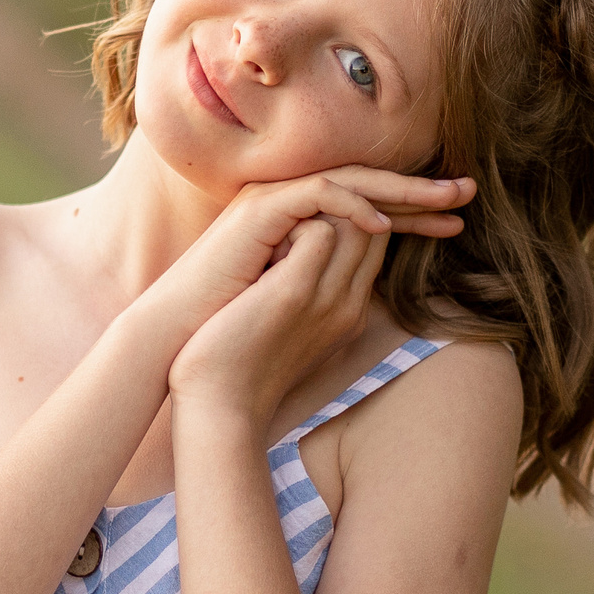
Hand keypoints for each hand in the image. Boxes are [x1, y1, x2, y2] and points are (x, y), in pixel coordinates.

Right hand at [149, 167, 472, 336]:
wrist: (185, 342)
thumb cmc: (236, 331)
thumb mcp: (301, 301)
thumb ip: (331, 280)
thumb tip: (369, 282)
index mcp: (302, 223)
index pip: (369, 207)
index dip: (415, 213)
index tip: (458, 224)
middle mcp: (289, 203)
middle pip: (367, 184)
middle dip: (420, 189)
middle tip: (467, 192)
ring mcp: (273, 202)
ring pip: (349, 179)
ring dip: (400, 189)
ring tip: (442, 199)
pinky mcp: (259, 210)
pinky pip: (316, 194)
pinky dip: (352, 204)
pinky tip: (384, 224)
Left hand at [167, 210, 388, 429]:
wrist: (218, 405)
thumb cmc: (242, 364)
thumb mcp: (286, 328)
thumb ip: (306, 296)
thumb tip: (300, 260)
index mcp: (348, 314)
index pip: (373, 245)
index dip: (366, 212)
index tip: (336, 196)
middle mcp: (348, 305)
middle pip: (375, 229)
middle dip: (366, 198)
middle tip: (323, 188)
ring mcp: (326, 298)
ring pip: (353, 224)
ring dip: (323, 208)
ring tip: (285, 218)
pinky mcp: (295, 290)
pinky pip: (319, 231)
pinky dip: (297, 221)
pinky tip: (270, 236)